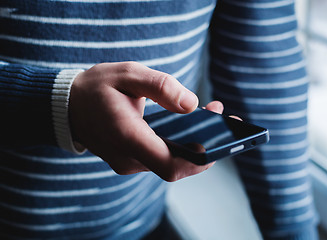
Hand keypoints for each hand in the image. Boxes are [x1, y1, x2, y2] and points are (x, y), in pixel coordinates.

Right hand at [69, 62, 222, 180]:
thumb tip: (192, 105)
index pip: (171, 164)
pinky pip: (160, 159)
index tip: (221, 139)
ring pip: (170, 163)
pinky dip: (178, 145)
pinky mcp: (131, 161)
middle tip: (222, 119)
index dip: (200, 158)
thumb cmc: (97, 88)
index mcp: (127, 136)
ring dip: (192, 144)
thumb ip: (161, 87)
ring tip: (210, 116)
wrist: (69, 106)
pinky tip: (188, 125)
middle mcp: (128, 157)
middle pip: (176, 165)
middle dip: (204, 147)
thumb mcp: (128, 74)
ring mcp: (128, 163)